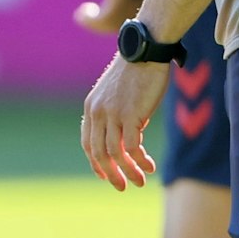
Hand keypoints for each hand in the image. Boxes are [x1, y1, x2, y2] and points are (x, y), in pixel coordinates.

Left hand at [81, 55, 168, 190]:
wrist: (146, 50)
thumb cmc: (136, 71)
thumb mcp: (117, 94)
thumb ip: (116, 116)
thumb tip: (129, 141)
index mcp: (91, 108)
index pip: (88, 143)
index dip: (95, 163)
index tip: (105, 175)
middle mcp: (98, 112)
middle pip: (99, 153)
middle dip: (110, 174)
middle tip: (122, 186)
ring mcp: (113, 114)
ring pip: (116, 154)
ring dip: (128, 171)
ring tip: (140, 181)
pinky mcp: (131, 115)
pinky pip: (133, 147)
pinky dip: (141, 160)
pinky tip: (150, 166)